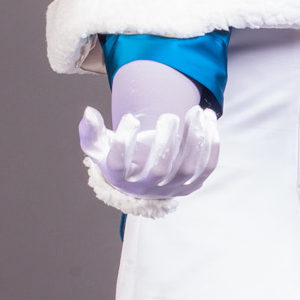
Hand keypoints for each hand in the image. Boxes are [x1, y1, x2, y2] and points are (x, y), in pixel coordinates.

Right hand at [80, 103, 219, 199]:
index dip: (124, 142)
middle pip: (159, 169)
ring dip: (194, 138)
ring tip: (195, 112)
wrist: (141, 184)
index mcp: (121, 178)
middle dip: (166, 140)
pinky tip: (209, 120)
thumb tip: (88, 112)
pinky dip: (211, 144)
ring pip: (188, 167)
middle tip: (169, 116)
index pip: (120, 165)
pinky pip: (206, 167)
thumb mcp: (98, 148)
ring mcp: (172, 187)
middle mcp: (147, 187)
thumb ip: (90, 131)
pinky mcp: (192, 184)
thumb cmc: (117, 160)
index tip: (130, 117)